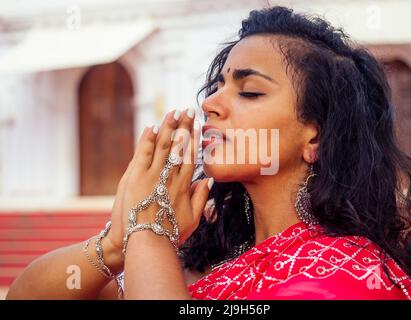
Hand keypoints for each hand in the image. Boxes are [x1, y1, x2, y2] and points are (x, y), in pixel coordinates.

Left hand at [121, 108, 212, 246]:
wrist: (146, 243)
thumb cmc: (170, 234)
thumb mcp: (193, 219)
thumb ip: (201, 198)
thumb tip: (209, 180)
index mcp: (184, 186)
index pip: (191, 156)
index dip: (194, 139)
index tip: (198, 125)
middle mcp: (170, 177)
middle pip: (179, 146)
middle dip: (184, 126)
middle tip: (188, 110)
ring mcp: (152, 175)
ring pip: (163, 146)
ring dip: (168, 127)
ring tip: (172, 112)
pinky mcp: (136, 177)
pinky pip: (143, 153)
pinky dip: (148, 140)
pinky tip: (152, 127)